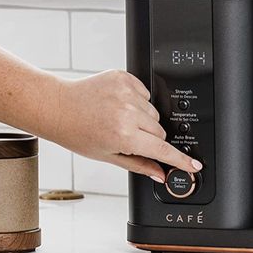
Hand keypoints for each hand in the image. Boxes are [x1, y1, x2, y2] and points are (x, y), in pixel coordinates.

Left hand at [49, 70, 201, 181]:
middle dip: (149, 137)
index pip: (162, 149)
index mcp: (124, 135)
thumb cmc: (77, 133)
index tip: (194, 164)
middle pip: (160, 130)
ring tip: (119, 119)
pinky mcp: (124, 77)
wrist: (59, 107)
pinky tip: (118, 105)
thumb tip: (160, 174)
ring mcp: (126, 93)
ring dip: (143, 118)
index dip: (180, 159)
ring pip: (153, 111)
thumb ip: (139, 165)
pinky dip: (137, 100)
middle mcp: (127, 113)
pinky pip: (145, 92)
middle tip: (128, 137)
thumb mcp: (108, 156)